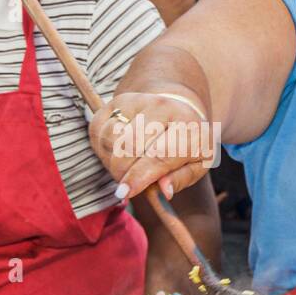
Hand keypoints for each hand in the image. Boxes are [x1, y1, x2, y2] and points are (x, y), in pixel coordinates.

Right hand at [89, 91, 215, 200]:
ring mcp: (138, 101)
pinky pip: (99, 130)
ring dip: (112, 161)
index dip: (139, 176)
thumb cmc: (187, 144)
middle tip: (128, 186)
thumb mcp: (196, 165)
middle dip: (123, 172)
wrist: (179, 109)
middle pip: (130, 146)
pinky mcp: (117, 101)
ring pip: (111, 138)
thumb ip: (180, 179)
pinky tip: (116, 154)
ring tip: (125, 169)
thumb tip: (164, 191)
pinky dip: (103, 149)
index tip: (126, 193)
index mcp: (189, 127)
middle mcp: (163, 107)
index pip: (159, 155)